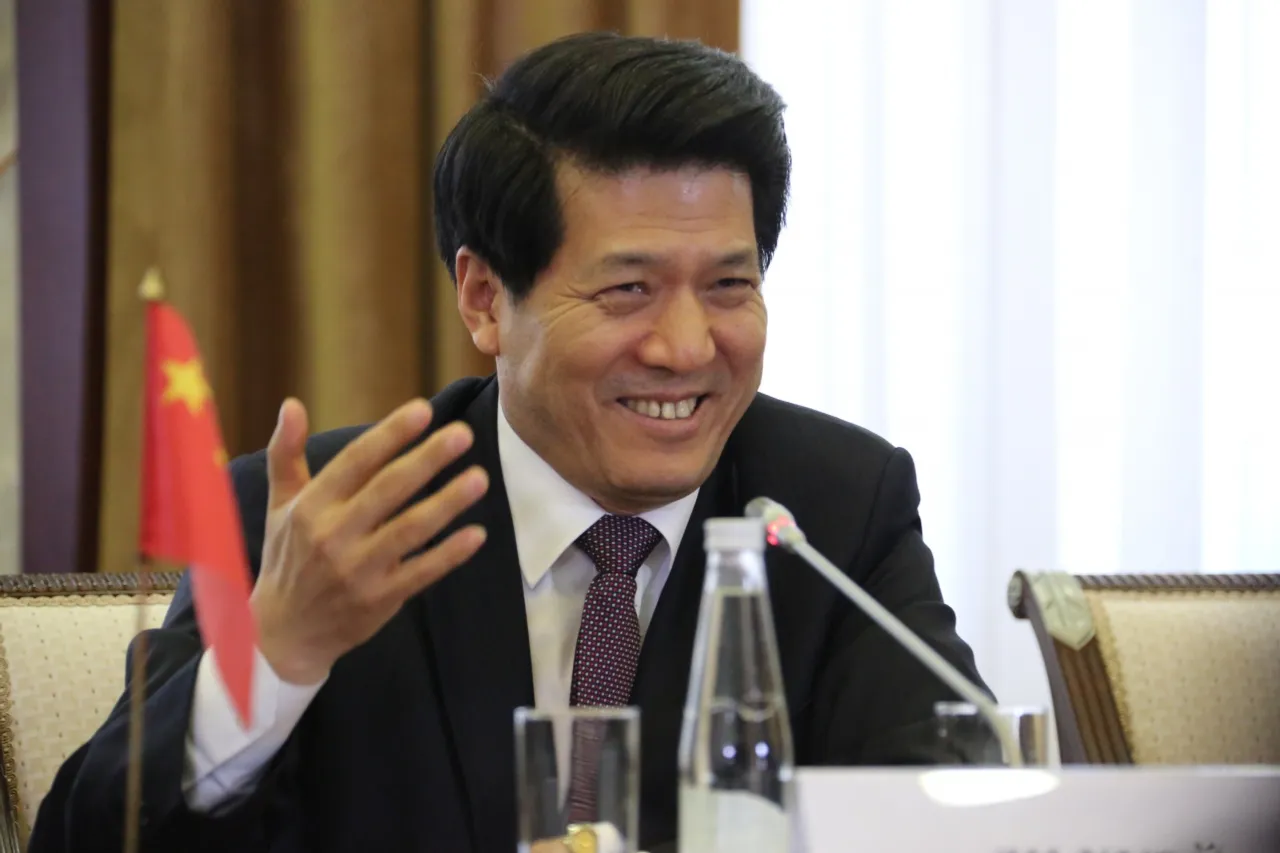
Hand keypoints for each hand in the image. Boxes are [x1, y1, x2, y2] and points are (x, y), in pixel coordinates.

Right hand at [250, 397, 488, 684]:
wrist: (284, 633)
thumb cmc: (288, 557)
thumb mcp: (279, 504)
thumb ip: (286, 453)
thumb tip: (292, 405)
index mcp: (311, 506)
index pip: (355, 461)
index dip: (390, 434)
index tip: (424, 410)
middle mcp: (333, 535)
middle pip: (388, 489)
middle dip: (427, 459)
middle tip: (463, 434)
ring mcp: (358, 570)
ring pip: (410, 530)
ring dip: (448, 503)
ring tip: (480, 477)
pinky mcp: (380, 599)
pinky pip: (422, 572)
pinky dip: (450, 554)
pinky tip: (477, 534)